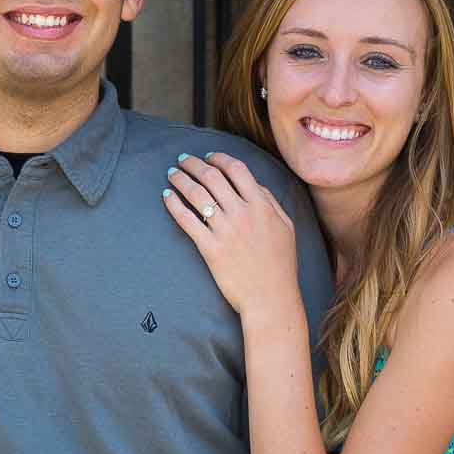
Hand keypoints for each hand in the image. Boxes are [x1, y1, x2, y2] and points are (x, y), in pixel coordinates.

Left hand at [162, 153, 300, 318]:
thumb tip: (254, 184)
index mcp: (261, 205)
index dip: (219, 158)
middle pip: (212, 177)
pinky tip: (167, 197)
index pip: (237, 170)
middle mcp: (242, 213)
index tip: (208, 156)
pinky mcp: (210, 249)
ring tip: (171, 174)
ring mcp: (225, 231)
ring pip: (197, 195)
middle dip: (194, 164)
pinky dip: (174, 205)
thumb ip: (270, 202)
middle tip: (182, 159)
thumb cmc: (281, 264)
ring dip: (181, 180)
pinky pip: (187, 220)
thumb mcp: (286, 227)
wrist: (271, 297)